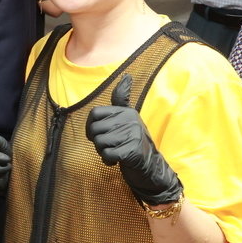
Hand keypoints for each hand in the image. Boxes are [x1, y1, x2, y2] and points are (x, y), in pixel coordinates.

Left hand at [85, 74, 182, 205]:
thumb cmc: (132, 142)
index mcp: (127, 111)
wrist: (151, 166)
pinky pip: (106, 154)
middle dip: (97, 142)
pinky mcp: (132, 150)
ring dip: (102, 152)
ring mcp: (133, 135)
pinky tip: (116, 160)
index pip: (94, 113)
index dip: (90, 126)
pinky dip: (108, 160)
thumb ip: (122, 99)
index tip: (97, 133)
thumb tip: (126, 76)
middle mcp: (131, 120)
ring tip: (114, 152)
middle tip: (109, 146)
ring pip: (99, 143)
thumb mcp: (127, 119)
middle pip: (94, 129)